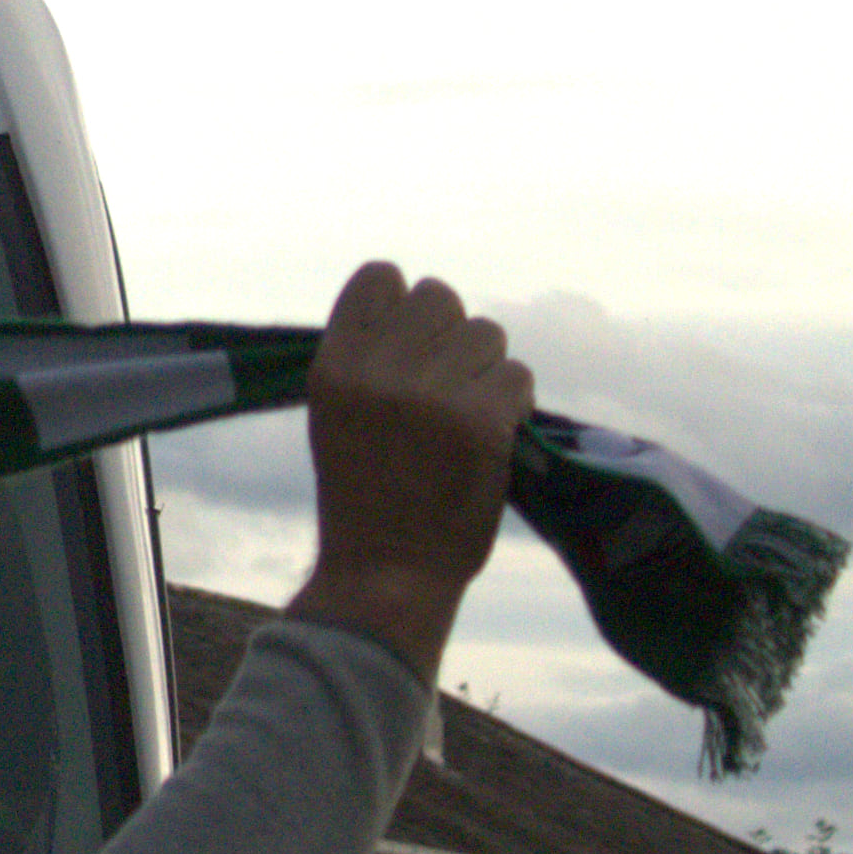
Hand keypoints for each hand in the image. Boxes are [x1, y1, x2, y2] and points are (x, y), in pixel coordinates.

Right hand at [276, 266, 531, 674]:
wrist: (387, 575)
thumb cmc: (364, 497)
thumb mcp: (338, 416)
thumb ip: (369, 358)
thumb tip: (422, 307)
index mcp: (334, 367)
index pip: (381, 278)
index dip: (404, 304)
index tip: (412, 344)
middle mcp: (379, 372)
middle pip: (440, 297)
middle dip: (451, 336)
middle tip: (446, 385)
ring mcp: (432, 396)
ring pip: (487, 334)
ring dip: (486, 370)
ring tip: (467, 415)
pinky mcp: (481, 423)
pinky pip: (518, 376)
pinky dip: (513, 403)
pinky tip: (493, 435)